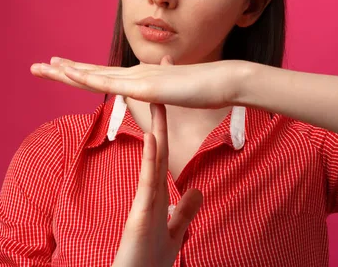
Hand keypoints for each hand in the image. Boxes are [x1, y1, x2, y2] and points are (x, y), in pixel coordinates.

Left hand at [30, 56, 251, 108]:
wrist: (223, 80)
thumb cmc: (202, 88)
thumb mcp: (174, 92)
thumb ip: (161, 90)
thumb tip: (154, 87)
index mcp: (137, 78)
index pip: (102, 77)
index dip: (78, 73)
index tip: (58, 69)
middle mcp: (133, 74)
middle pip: (91, 74)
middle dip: (62, 70)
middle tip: (37, 66)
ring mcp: (138, 79)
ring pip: (95, 75)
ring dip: (67, 71)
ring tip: (45, 65)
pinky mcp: (145, 86)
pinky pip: (112, 83)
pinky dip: (88, 77)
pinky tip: (71, 74)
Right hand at [112, 103, 202, 266]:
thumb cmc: (148, 262)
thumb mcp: (175, 233)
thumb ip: (185, 212)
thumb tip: (198, 190)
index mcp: (159, 195)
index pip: (165, 155)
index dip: (168, 130)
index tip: (172, 105)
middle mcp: (150, 192)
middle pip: (159, 149)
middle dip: (161, 119)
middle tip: (161, 88)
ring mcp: (144, 201)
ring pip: (152, 159)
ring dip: (156, 130)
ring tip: (157, 101)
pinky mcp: (140, 213)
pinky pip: (148, 182)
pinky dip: (151, 159)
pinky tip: (154, 138)